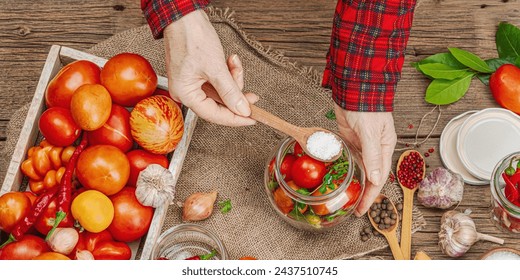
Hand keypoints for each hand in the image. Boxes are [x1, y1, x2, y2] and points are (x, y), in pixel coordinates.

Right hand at [163, 10, 256, 125]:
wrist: (184, 16)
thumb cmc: (191, 38)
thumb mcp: (216, 69)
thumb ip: (230, 92)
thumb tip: (242, 110)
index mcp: (186, 94)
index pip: (214, 115)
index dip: (235, 118)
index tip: (252, 118)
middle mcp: (187, 91)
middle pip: (219, 104)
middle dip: (236, 95)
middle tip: (252, 96)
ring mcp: (192, 83)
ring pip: (220, 91)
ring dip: (232, 80)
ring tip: (235, 65)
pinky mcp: (198, 74)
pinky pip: (217, 81)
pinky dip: (227, 73)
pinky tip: (230, 61)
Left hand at [334, 104, 396, 216]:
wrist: (354, 88)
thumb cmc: (367, 106)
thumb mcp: (370, 132)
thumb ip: (372, 155)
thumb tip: (376, 179)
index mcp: (384, 148)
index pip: (378, 178)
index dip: (370, 195)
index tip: (363, 210)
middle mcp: (373, 149)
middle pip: (368, 176)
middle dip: (361, 193)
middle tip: (351, 208)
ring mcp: (361, 145)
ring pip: (357, 169)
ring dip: (352, 183)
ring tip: (344, 197)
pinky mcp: (348, 140)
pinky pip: (347, 158)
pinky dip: (343, 169)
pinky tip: (337, 177)